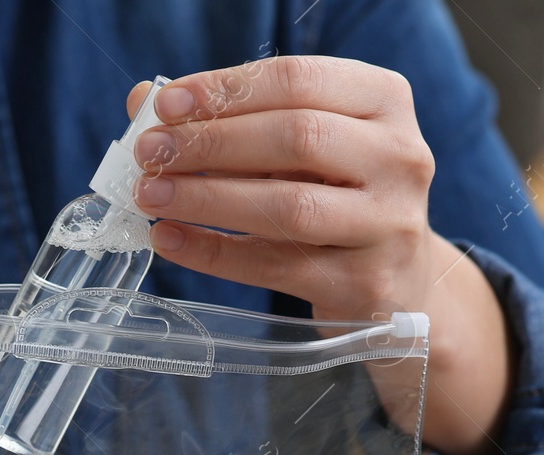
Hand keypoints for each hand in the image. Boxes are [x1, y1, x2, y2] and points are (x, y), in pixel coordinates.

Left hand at [126, 56, 511, 454]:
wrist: (397, 282)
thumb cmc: (337, 197)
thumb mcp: (299, 149)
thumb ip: (231, 119)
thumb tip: (142, 103)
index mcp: (385, 102)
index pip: (298, 80)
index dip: (225, 89)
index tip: (164, 105)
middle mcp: (400, 157)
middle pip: (296, 137)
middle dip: (211, 143)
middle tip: (150, 153)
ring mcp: (390, 225)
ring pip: (289, 205)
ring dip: (208, 198)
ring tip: (150, 195)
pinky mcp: (366, 285)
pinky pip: (276, 267)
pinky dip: (214, 253)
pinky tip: (170, 240)